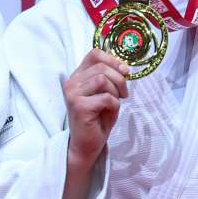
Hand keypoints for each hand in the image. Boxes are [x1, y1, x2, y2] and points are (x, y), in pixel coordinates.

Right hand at [63, 48, 129, 169]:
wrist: (87, 144)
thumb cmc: (98, 119)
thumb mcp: (106, 94)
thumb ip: (111, 78)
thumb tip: (125, 67)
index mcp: (78, 76)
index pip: (94, 54)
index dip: (113, 60)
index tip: (125, 71)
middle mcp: (72, 83)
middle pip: (101, 67)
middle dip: (119, 79)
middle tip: (123, 94)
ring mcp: (73, 94)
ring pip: (102, 79)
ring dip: (116, 91)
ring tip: (116, 102)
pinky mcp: (79, 106)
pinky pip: (105, 98)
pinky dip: (114, 104)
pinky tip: (109, 112)